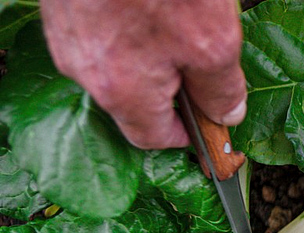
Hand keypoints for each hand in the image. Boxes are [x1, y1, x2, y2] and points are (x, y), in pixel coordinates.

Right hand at [39, 0, 245, 149]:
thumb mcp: (213, 41)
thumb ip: (221, 87)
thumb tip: (226, 115)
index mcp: (122, 90)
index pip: (152, 137)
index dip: (187, 134)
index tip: (211, 123)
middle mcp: (85, 67)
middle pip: (135, 98)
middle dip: (174, 86)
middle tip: (207, 59)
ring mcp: (69, 32)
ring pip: (121, 60)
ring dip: (156, 51)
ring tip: (186, 20)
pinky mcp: (67, 4)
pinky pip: (107, 30)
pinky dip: (136, 24)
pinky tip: (160, 4)